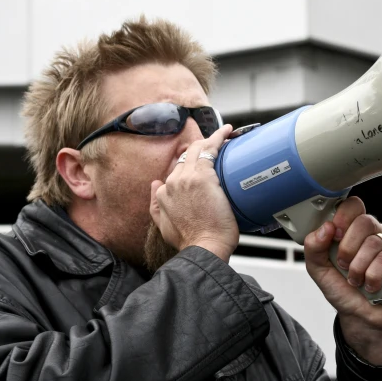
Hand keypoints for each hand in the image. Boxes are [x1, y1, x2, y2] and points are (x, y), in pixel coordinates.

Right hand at [150, 124, 237, 261]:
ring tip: (222, 135)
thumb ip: (155, 206)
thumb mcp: (164, 226)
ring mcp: (187, 177)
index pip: (175, 170)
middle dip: (198, 148)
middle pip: (185, 156)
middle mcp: (172, 182)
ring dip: (209, 140)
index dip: (187, 164)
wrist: (204, 248)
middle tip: (213, 144)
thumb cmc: (191, 242)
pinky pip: (211, 149)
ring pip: (197, 150)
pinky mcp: (204, 176)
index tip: (199, 162)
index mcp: (162, 193)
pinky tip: (227, 132)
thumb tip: (154, 185)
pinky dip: (219, 138)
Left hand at [303, 197, 381, 365]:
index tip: (335, 235)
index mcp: (352, 230)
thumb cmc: (342, 290)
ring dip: (359, 267)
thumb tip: (325, 228)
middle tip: (343, 265)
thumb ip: (314, 247)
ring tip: (356, 280)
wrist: (360, 316)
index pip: (352, 206)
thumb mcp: (318, 270)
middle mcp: (372, 233)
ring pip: (375, 242)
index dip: (343, 216)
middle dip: (349, 247)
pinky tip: (371, 285)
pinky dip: (374, 275)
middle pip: (365, 221)